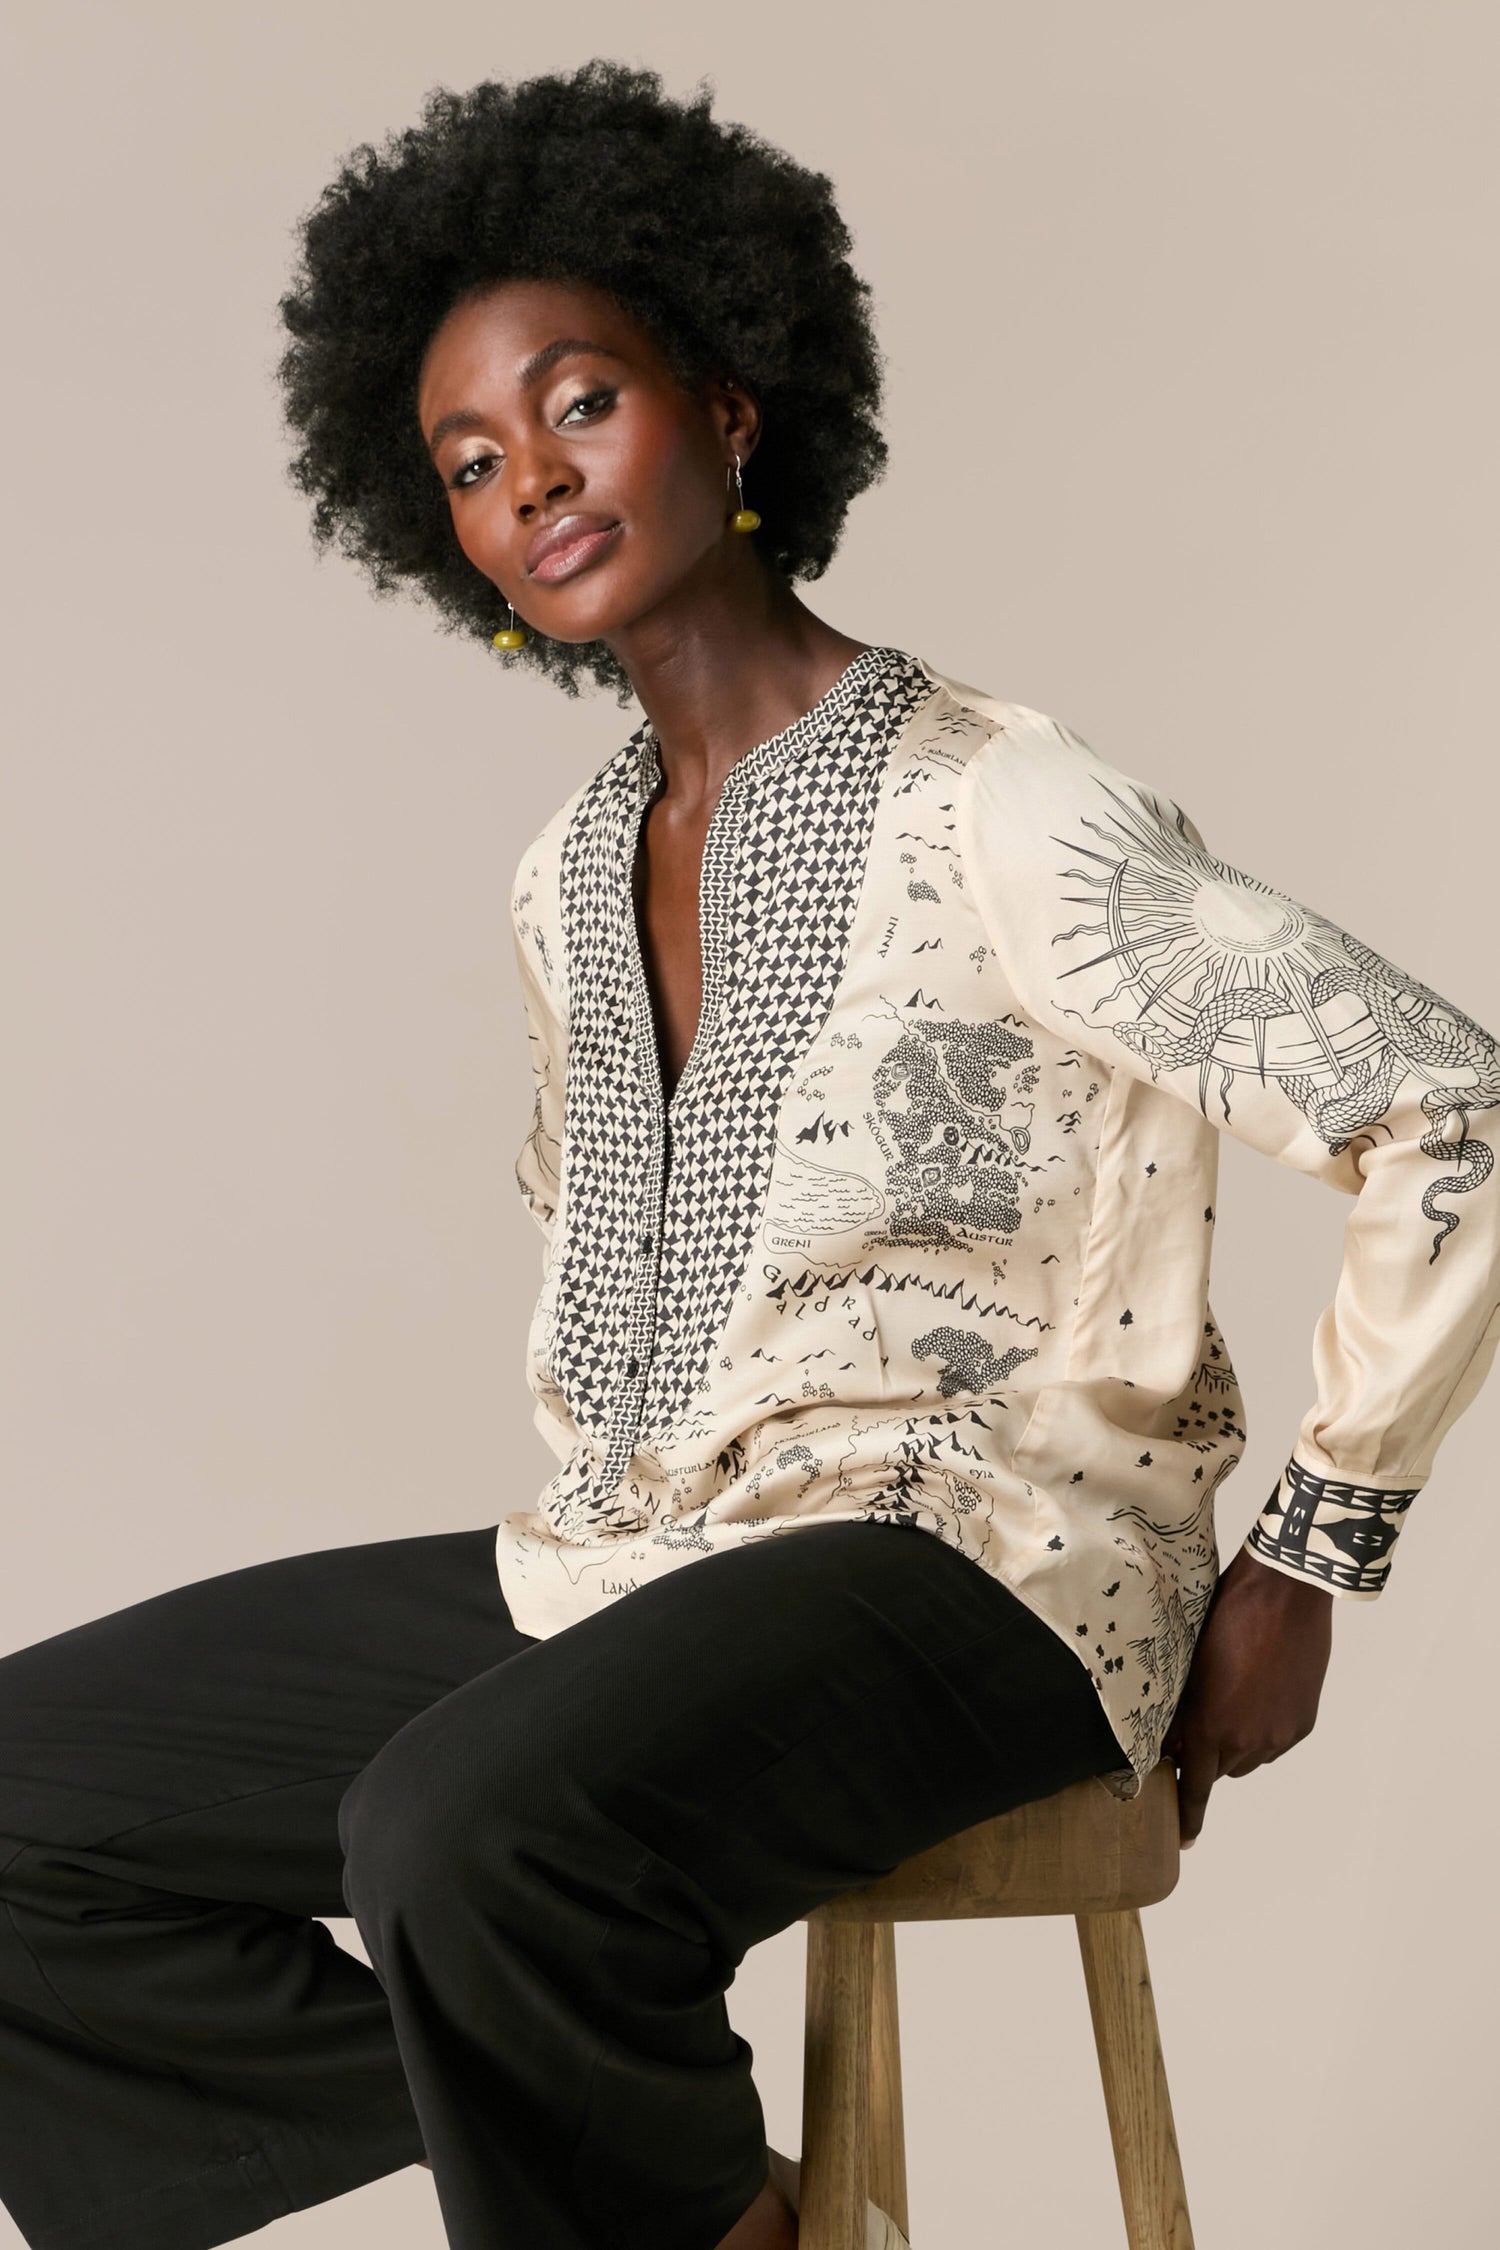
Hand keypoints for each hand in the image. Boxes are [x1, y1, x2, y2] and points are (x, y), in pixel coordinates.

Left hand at [1162, 1544, 1333, 1848]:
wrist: (1284, 1593)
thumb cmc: (1225, 1617)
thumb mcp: (1191, 1664)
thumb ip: (1182, 1713)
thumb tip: (1173, 1744)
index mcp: (1210, 1728)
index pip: (1195, 1788)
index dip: (1188, 1815)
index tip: (1183, 1839)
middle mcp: (1246, 1741)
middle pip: (1220, 1768)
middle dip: (1209, 1752)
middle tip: (1206, 1715)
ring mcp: (1279, 1735)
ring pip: (1250, 1757)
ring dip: (1238, 1740)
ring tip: (1237, 1694)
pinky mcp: (1302, 1723)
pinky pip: (1276, 1741)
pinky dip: (1265, 1728)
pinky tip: (1262, 1691)